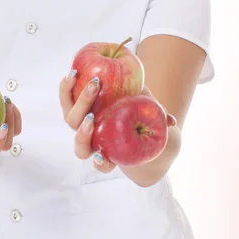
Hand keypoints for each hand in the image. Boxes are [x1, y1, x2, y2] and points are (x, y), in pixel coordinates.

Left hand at [59, 76, 177, 173]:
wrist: (124, 95)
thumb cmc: (141, 111)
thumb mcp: (152, 115)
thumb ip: (160, 118)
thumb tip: (172, 120)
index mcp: (109, 149)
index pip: (103, 164)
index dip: (101, 163)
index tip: (101, 155)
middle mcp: (91, 138)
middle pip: (80, 146)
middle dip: (83, 133)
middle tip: (92, 117)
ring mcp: (79, 122)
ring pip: (71, 120)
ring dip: (78, 103)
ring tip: (92, 85)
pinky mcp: (72, 104)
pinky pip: (66, 98)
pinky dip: (66, 87)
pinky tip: (74, 74)